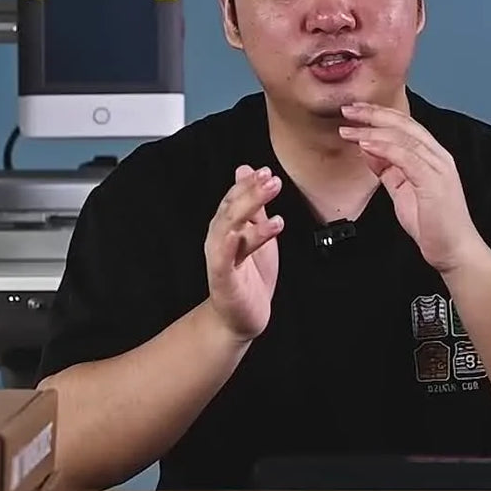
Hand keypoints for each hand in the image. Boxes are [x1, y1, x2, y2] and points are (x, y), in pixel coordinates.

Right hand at [203, 164, 283, 340]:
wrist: (240, 319)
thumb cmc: (250, 277)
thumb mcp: (256, 234)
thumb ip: (253, 206)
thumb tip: (245, 170)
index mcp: (228, 228)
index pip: (234, 199)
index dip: (248, 184)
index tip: (267, 171)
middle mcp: (221, 240)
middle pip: (231, 209)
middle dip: (250, 192)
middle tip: (270, 178)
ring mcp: (220, 259)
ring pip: (228, 228)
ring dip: (247, 210)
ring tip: (268, 198)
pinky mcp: (222, 280)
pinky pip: (223, 260)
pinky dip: (229, 245)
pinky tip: (240, 233)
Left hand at [338, 103, 484, 273]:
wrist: (453, 251)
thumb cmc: (432, 224)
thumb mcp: (402, 191)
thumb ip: (388, 170)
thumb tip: (368, 150)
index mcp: (432, 156)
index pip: (404, 126)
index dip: (379, 115)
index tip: (355, 112)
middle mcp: (438, 156)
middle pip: (404, 124)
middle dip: (373, 114)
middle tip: (348, 109)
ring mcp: (438, 167)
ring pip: (403, 137)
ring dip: (372, 130)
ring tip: (349, 129)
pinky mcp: (434, 181)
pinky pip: (407, 157)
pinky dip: (385, 148)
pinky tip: (366, 144)